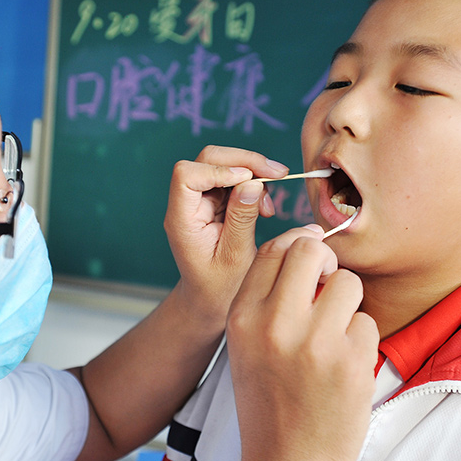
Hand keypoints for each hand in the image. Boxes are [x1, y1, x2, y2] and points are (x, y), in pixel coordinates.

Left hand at [164, 145, 287, 321]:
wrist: (211, 301)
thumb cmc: (220, 288)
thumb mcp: (237, 257)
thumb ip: (242, 218)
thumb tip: (252, 182)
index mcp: (182, 220)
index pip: (187, 175)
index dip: (218, 170)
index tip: (249, 181)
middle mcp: (186, 205)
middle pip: (207, 159)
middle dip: (244, 161)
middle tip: (279, 174)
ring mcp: (199, 201)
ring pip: (223, 164)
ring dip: (253, 174)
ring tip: (270, 207)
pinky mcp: (213, 203)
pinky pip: (233, 180)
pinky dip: (253, 186)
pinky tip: (265, 209)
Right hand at [226, 227, 378, 460]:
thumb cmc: (268, 404)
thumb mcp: (247, 346)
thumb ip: (267, 299)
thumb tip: (307, 246)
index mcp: (242, 318)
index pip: (273, 250)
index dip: (298, 243)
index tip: (313, 255)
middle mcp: (275, 324)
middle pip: (311, 251)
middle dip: (327, 262)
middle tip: (329, 285)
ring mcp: (315, 342)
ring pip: (348, 284)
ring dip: (348, 304)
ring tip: (335, 336)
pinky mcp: (351, 362)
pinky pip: (367, 323)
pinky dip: (361, 341)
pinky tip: (343, 368)